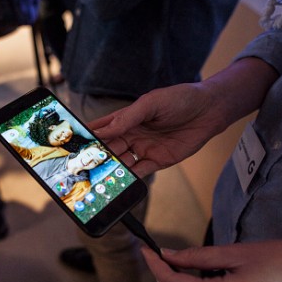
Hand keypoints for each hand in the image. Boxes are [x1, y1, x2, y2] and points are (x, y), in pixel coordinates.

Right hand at [88, 83, 221, 176]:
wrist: (209, 110)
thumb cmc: (179, 99)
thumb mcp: (150, 103)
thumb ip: (126, 118)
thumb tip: (101, 131)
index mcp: (127, 119)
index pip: (101, 128)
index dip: (87, 136)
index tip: (72, 144)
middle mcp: (132, 135)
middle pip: (109, 149)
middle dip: (96, 157)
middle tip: (81, 166)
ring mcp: (144, 149)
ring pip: (121, 162)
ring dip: (110, 169)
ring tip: (97, 177)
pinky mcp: (158, 160)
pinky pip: (140, 172)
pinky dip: (129, 178)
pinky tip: (119, 182)